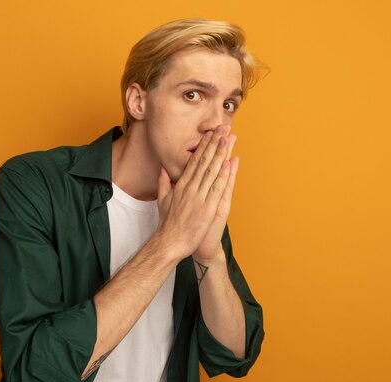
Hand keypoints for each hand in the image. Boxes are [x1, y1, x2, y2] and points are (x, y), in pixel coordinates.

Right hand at [156, 126, 232, 261]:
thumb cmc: (167, 224)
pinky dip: (223, 175)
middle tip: (222, 128)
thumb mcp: (162, 199)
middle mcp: (190, 188)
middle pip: (204, 161)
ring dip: (220, 153)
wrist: (169, 243)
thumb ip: (163, 182)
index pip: (194, 161)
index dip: (203, 146)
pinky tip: (228, 162)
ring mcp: (198, 197)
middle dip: (214, 143)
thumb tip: (163, 168)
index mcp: (180, 185)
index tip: (210, 134)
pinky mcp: (206, 208)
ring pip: (211, 171)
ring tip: (228, 138)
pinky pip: (216, 188)